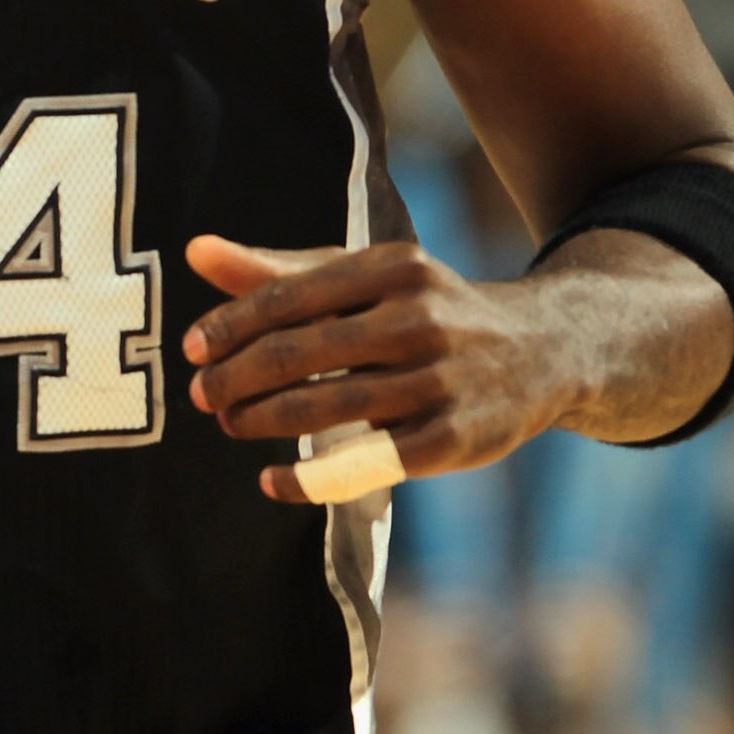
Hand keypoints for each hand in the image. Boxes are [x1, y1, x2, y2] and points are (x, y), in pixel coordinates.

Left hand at [182, 233, 573, 504]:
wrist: (542, 351)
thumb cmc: (426, 312)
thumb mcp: (366, 279)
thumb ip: (281, 271)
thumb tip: (196, 252)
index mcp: (393, 267)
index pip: (289, 297)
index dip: (230, 326)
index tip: (191, 351)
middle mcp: (419, 318)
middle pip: (299, 353)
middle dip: (236, 378)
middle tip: (202, 396)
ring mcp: (439, 380)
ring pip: (325, 408)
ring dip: (262, 421)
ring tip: (231, 424)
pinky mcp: (452, 438)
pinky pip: (364, 464)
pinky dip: (309, 478)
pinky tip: (271, 482)